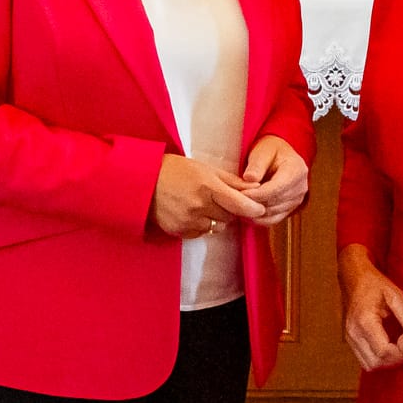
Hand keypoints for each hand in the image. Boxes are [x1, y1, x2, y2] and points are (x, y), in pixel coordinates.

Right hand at [150, 154, 265, 239]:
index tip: (260, 209)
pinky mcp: (180, 231)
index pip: (239, 204)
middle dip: (230, 210)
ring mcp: (189, 221)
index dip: (253, 208)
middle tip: (220, 199)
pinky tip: (190, 212)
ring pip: (216, 227)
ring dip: (216, 219)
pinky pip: (201, 233)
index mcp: (207, 187)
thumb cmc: (175, 170)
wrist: (143, 182)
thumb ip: (231, 181)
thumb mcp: (204, 169)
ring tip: (202, 204)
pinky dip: (201, 225)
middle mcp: (199, 206)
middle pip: (230, 217)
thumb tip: (255, 188)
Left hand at [240, 136, 309, 225]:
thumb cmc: (270, 151)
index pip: (276, 188)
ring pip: (272, 213)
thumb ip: (256, 165)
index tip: (240, 193)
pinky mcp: (289, 209)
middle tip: (234, 201)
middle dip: (253, 202)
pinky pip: (273, 220)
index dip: (257, 194)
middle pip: (274, 202)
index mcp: (296, 170)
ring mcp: (296, 200)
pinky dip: (258, 218)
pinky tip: (246, 211)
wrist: (278, 156)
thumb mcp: (262, 151)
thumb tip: (249, 178)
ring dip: (254, 211)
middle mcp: (300, 187)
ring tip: (238, 204)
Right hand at [339, 245, 402, 370]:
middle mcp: (354, 332)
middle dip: (394, 361)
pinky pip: (363, 359)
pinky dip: (377, 359)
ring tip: (398, 350)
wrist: (352, 277)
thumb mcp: (395, 296)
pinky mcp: (348, 339)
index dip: (400, 354)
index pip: (384, 352)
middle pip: (376, 362)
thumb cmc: (374, 284)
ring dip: (385, 363)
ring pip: (368, 365)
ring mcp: (349, 337)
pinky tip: (387, 348)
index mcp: (365, 321)